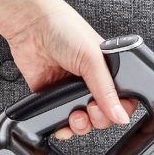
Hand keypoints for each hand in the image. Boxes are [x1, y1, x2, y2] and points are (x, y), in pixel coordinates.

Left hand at [6, 0, 138, 139]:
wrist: (30, 26)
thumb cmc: (64, 29)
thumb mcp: (93, 59)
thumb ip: (107, 90)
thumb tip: (121, 116)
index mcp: (108, 71)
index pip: (123, 99)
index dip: (120, 110)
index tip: (111, 110)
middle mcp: (91, 82)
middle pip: (104, 115)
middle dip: (99, 119)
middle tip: (90, 108)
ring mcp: (71, 91)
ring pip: (84, 122)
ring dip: (81, 126)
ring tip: (76, 116)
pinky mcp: (52, 97)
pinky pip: (61, 121)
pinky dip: (63, 128)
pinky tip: (62, 124)